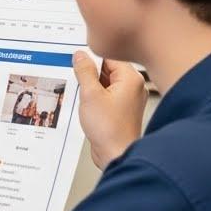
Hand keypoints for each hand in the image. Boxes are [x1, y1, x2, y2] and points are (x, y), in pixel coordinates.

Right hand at [73, 51, 147, 170]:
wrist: (116, 154)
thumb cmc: (109, 129)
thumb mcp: (90, 95)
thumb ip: (84, 72)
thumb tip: (80, 56)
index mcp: (130, 79)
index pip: (109, 57)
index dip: (91, 59)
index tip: (77, 62)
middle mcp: (133, 87)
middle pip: (107, 69)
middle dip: (90, 75)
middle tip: (79, 83)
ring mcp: (128, 99)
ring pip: (105, 83)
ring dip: (91, 88)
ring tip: (86, 99)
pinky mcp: (122, 110)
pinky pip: (106, 96)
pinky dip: (95, 98)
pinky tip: (88, 107)